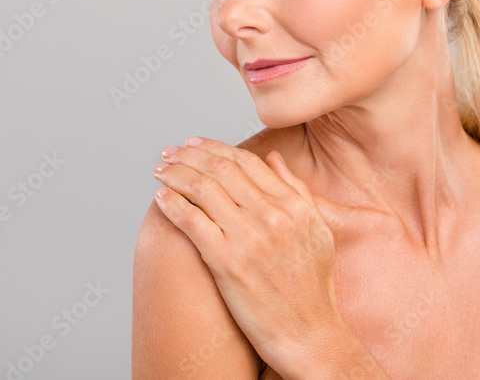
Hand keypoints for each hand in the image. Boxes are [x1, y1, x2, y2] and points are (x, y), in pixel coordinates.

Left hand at [152, 136, 342, 374]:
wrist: (310, 334)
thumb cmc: (314, 289)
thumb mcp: (318, 231)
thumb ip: (297, 191)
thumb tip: (274, 159)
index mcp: (293, 206)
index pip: (246, 162)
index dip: (215, 147)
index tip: (195, 144)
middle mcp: (272, 216)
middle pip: (221, 170)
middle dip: (189, 155)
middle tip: (170, 152)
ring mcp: (248, 238)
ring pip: (202, 189)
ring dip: (175, 173)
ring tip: (160, 170)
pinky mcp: (227, 263)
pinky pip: (192, 221)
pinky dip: (172, 204)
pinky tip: (161, 197)